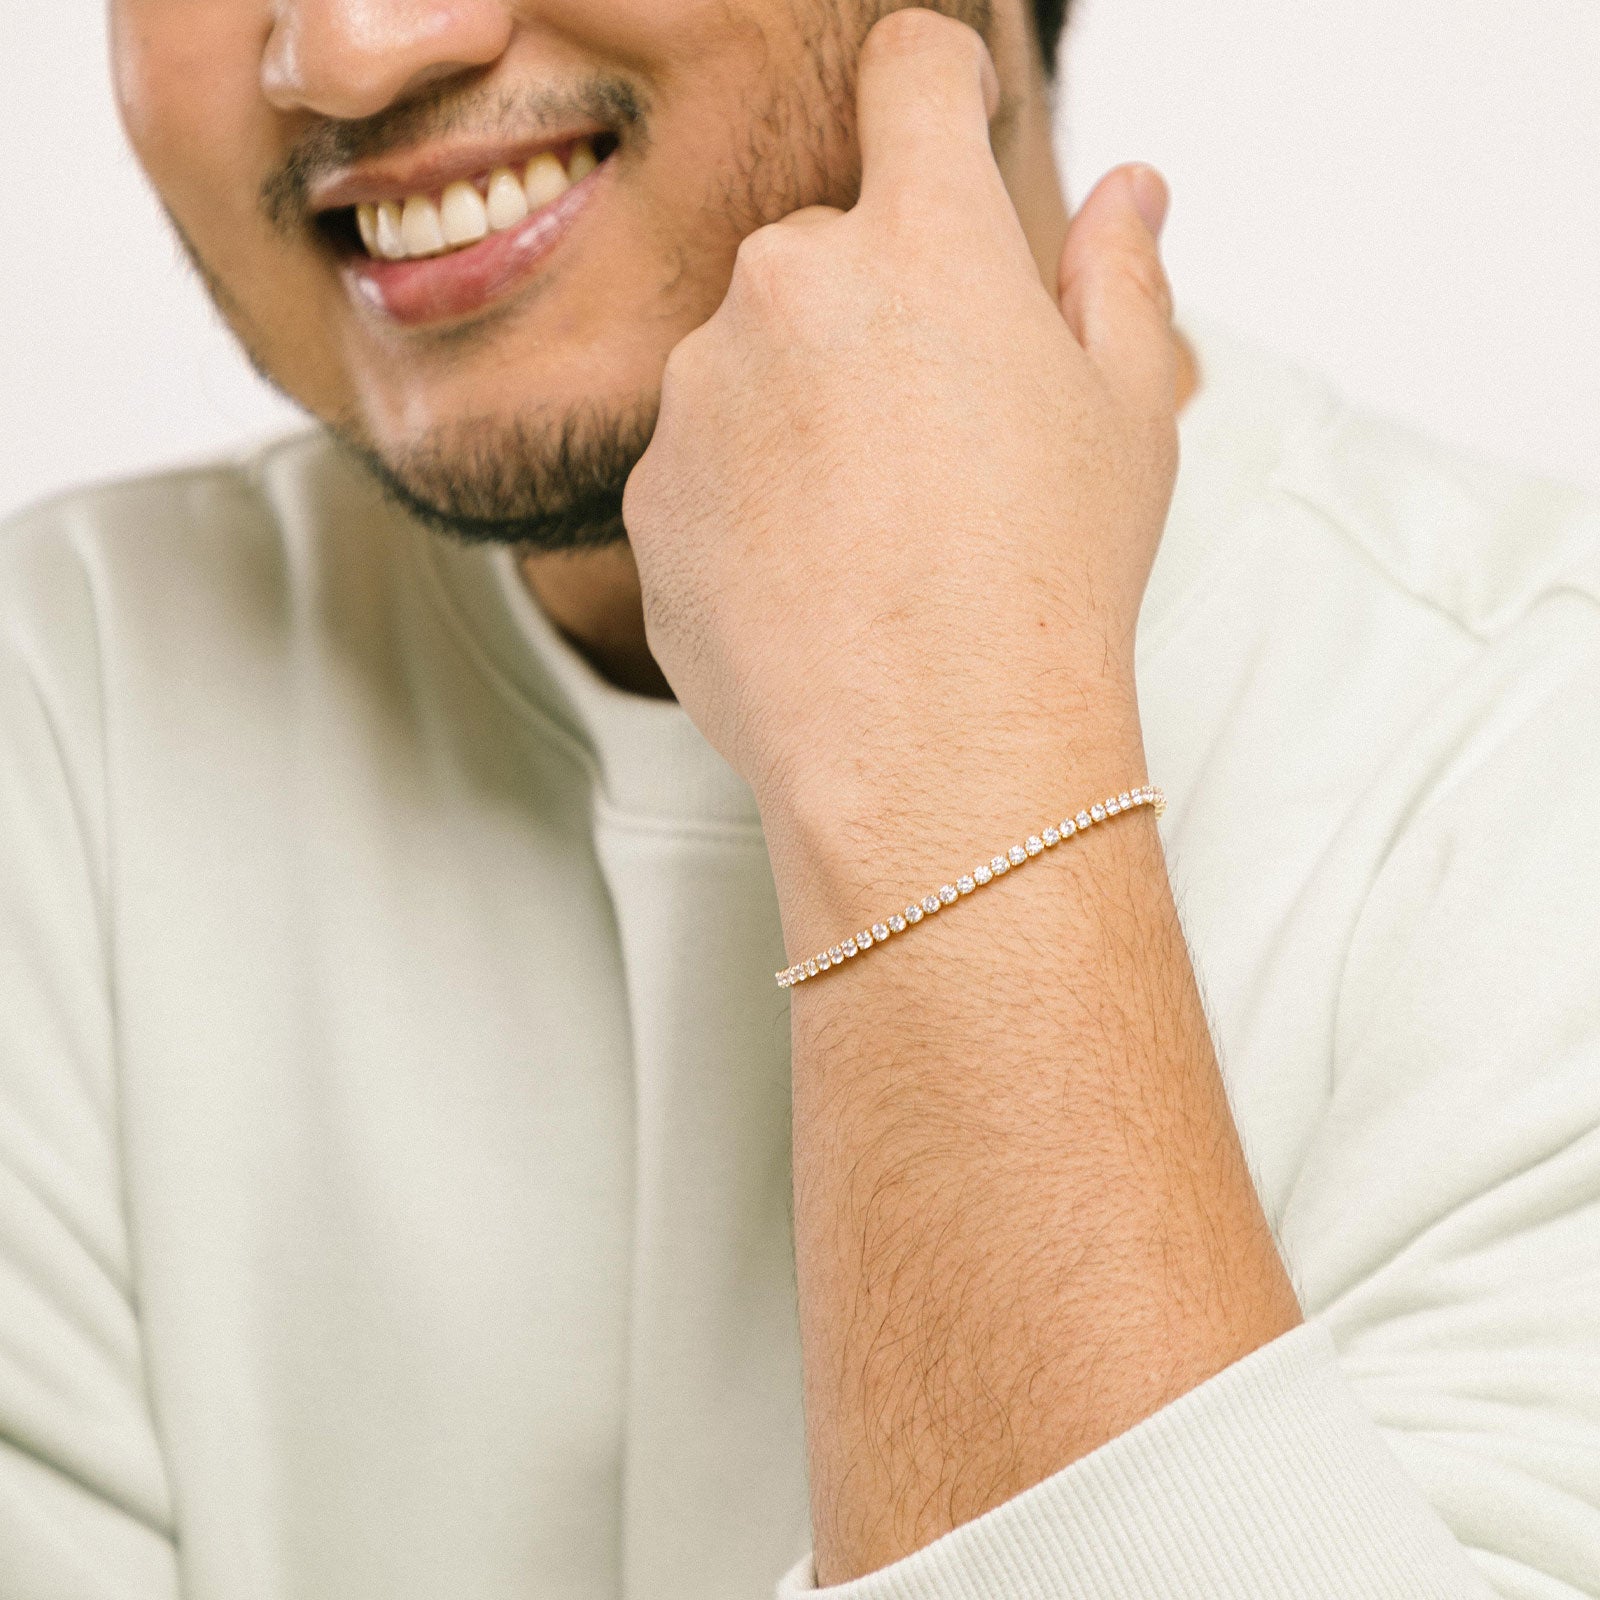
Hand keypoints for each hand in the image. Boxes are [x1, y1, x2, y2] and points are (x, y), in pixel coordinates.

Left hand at [622, 7, 1179, 850]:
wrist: (929, 752)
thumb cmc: (1048, 584)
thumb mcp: (1127, 418)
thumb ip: (1117, 277)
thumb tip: (1132, 191)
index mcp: (921, 239)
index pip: (913, 74)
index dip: (937, 84)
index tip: (946, 118)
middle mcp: (785, 285)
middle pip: (825, 244)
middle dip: (873, 306)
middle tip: (937, 432)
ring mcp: (698, 392)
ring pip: (751, 358)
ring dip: (801, 406)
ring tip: (873, 530)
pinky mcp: (648, 492)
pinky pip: (701, 460)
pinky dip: (746, 496)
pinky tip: (812, 580)